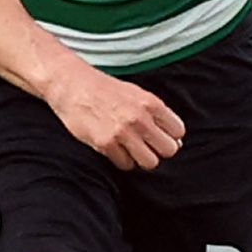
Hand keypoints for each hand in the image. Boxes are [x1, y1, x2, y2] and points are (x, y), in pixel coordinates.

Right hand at [48, 62, 184, 172]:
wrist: (73, 86)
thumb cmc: (106, 91)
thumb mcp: (137, 94)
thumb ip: (156, 115)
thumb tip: (176, 142)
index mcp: (151, 103)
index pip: (178, 131)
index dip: (170, 136)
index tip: (158, 136)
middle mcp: (140, 118)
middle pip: (168, 150)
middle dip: (159, 150)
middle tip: (146, 145)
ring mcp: (123, 132)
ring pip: (150, 162)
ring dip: (142, 159)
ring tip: (131, 149)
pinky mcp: (106, 144)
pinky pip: (126, 164)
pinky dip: (122, 160)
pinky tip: (115, 148)